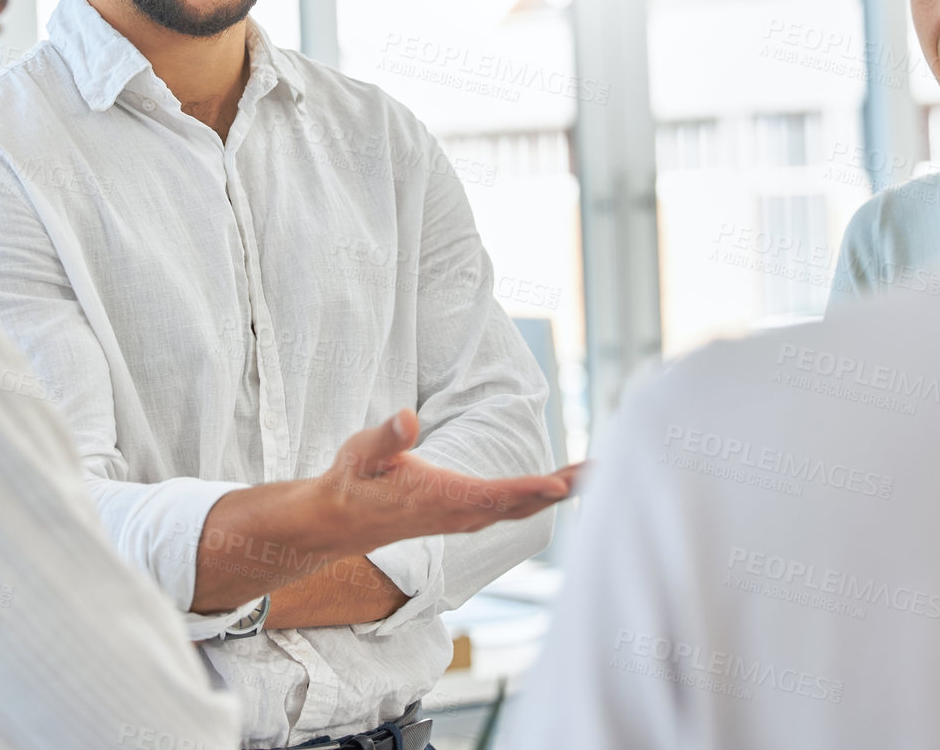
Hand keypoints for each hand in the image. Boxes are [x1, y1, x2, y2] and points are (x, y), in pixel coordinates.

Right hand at [316, 409, 577, 552]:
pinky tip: (555, 487)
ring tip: (591, 474)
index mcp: (440, 498)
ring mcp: (462, 519)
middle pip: (521, 503)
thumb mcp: (361, 452)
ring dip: (556, 492)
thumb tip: (407, 417)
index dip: (530, 488)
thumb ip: (386, 437)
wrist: (337, 522)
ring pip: (519, 508)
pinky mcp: (462, 517)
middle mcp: (458, 515)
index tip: (564, 484)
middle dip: (562, 487)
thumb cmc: (351, 482)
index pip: (494, 494)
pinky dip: (537, 497)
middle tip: (601, 470)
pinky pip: (509, 509)